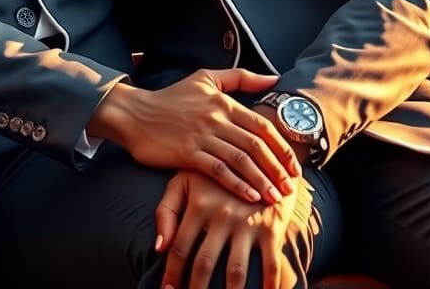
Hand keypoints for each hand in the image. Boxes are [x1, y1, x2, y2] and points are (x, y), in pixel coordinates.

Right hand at [88, 70, 300, 203]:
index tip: (294, 166)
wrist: (135, 113)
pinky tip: (250, 196)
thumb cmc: (172, 97)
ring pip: (240, 160)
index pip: (261, 125)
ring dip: (262, 180)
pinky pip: (218, 171)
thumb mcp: (205, 78)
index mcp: (223, 101)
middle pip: (255, 145)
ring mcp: (201, 136)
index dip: (281, 147)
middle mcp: (215, 118)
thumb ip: (240, 78)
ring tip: (275, 197)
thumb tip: (274, 78)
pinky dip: (237, 184)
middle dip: (277, 168)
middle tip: (291, 188)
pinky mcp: (187, 153)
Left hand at [155, 170, 300, 288]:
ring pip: (236, 272)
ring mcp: (248, 222)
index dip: (172, 274)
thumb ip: (166, 210)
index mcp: (199, 203)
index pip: (180, 248)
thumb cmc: (213, 173)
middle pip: (205, 264)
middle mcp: (222, 215)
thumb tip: (158, 247)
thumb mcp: (184, 180)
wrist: (258, 154)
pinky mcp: (272, 227)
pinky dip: (270, 287)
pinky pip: (271, 265)